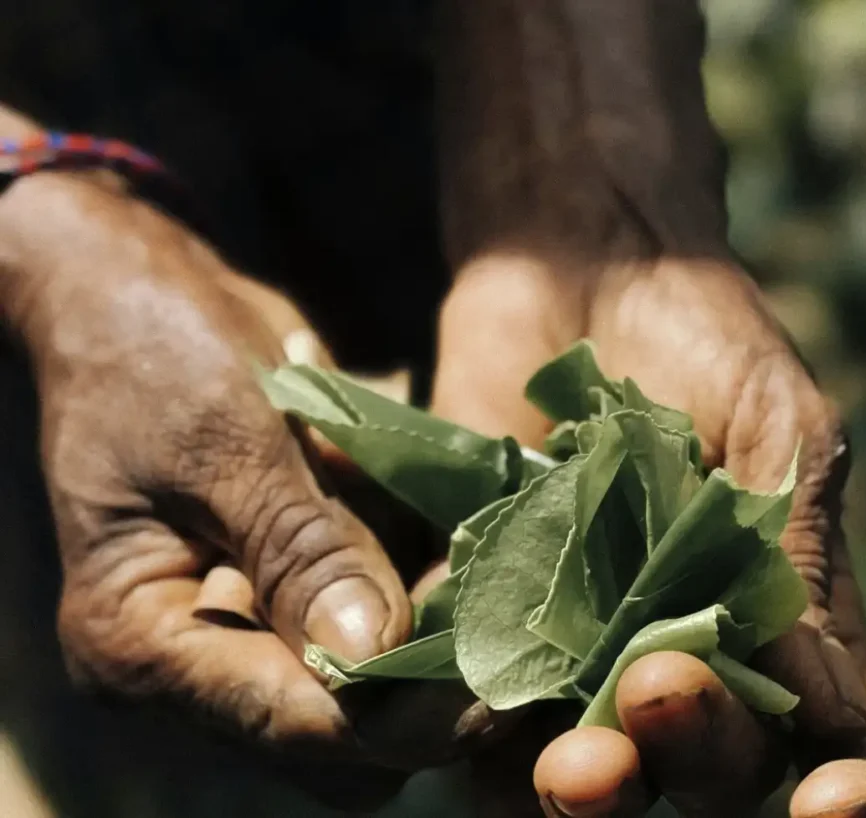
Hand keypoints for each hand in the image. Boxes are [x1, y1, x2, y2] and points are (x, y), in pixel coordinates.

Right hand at [0, 170, 496, 809]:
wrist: (138, 300)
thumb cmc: (154, 352)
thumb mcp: (224, 440)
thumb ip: (297, 546)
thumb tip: (370, 649)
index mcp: (138, 640)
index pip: (280, 717)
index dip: (390, 716)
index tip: (492, 691)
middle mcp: (190, 661)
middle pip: (328, 739)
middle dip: (422, 700)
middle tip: (511, 640)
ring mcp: (243, 630)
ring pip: (361, 702)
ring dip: (435, 660)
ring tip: (507, 606)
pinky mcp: (289, 594)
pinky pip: (370, 635)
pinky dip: (425, 611)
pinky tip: (477, 569)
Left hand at [431, 257, 865, 816]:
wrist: (583, 263)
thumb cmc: (707, 335)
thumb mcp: (782, 429)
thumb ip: (801, 558)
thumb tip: (838, 710)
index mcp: (781, 620)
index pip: (839, 746)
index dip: (849, 796)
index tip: (833, 804)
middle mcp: (683, 650)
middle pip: (706, 768)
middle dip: (696, 755)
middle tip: (662, 690)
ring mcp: (580, 638)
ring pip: (591, 765)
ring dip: (591, 783)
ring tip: (573, 758)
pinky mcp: (486, 608)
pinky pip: (478, 699)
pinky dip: (479, 722)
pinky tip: (474, 707)